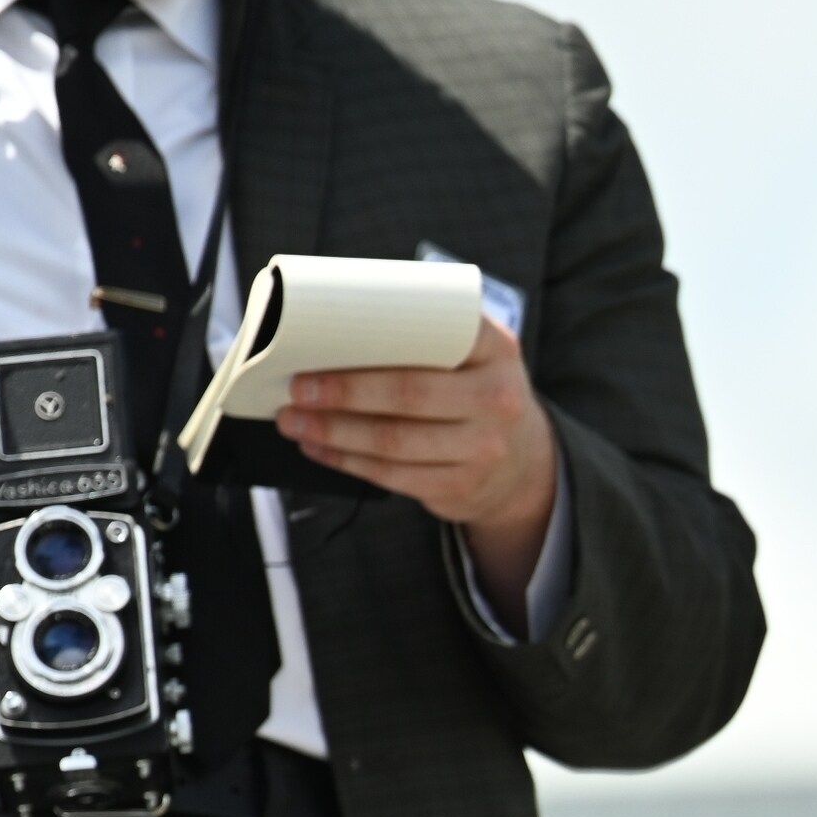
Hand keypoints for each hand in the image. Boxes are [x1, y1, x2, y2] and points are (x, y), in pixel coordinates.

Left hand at [274, 316, 562, 599]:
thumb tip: (333, 331)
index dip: (375, 342)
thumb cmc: (473, 391)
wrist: (522, 460)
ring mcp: (485, 447)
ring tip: (294, 421)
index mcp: (496, 349)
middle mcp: (499, 398)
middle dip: (344, 392)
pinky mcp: (462, 486)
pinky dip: (348, 462)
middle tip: (298, 388)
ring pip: (395, 441)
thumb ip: (424, 335)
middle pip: (410, 394)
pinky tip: (319, 448)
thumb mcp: (470, 354)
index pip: (436, 336)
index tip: (321, 346)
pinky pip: (394, 476)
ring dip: (335, 432)